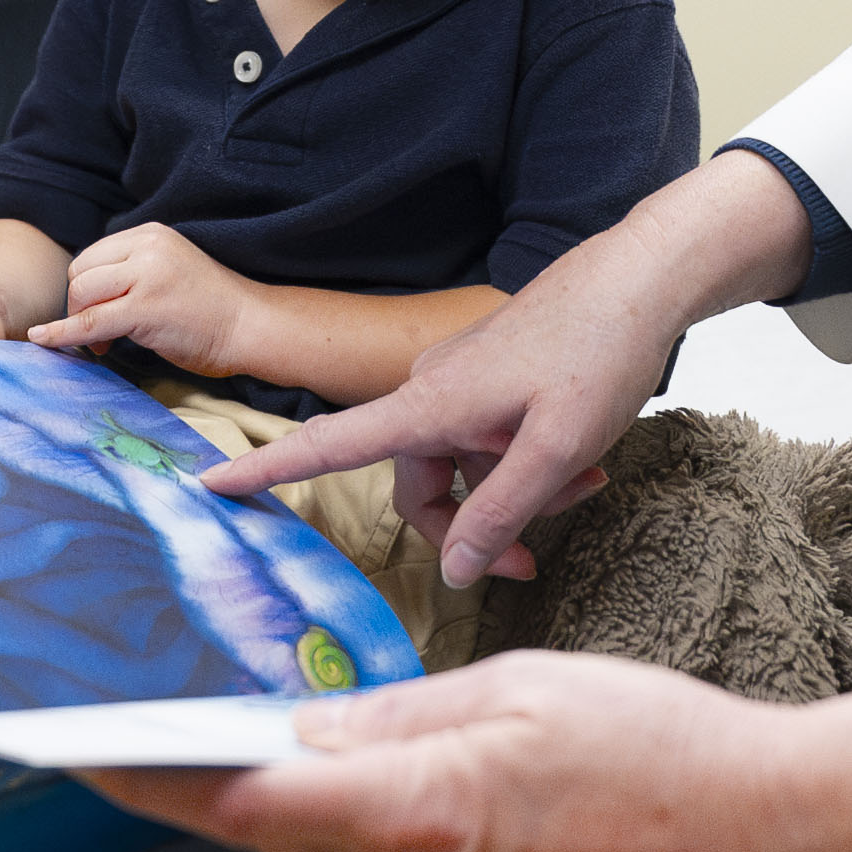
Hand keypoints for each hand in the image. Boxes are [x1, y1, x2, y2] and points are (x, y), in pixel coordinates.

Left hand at [27, 222, 257, 380]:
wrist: (251, 326)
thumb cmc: (213, 308)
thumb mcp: (169, 269)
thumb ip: (133, 270)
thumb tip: (86, 292)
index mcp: (151, 234)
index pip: (94, 255)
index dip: (86, 288)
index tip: (98, 313)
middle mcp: (147, 247)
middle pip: (80, 271)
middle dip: (78, 305)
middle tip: (98, 332)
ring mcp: (147, 276)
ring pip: (81, 294)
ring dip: (80, 322)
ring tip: (103, 343)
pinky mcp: (146, 309)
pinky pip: (88, 323)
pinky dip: (61, 334)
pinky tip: (44, 340)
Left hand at [86, 653, 851, 851]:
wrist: (779, 840)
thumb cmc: (664, 746)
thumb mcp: (519, 689)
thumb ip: (394, 713)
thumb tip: (299, 722)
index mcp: (415, 814)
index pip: (239, 798)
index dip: (145, 775)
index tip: (74, 747)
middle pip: (278, 831)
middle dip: (221, 780)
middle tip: (169, 722)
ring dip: (318, 799)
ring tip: (329, 730)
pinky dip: (388, 830)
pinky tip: (430, 784)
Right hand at [198, 153, 810, 580]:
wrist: (642, 279)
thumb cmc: (598, 352)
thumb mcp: (557, 448)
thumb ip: (501, 513)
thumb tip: (449, 572)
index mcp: (432, 404)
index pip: (331, 444)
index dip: (268, 469)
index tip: (209, 483)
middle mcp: (435, 391)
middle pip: (420, 487)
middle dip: (474, 528)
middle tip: (535, 556)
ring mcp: (464, 383)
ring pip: (465, 468)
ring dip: (514, 493)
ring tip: (585, 480)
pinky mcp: (494, 378)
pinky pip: (490, 441)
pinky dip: (527, 462)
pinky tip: (586, 458)